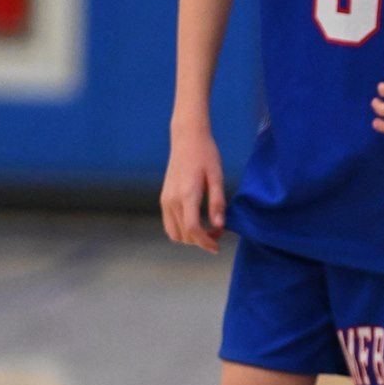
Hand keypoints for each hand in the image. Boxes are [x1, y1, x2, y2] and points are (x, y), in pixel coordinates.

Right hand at [161, 123, 225, 251]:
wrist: (187, 138)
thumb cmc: (205, 155)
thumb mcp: (217, 176)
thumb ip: (217, 202)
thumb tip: (220, 226)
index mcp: (187, 195)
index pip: (193, 230)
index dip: (205, 242)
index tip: (217, 246)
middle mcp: (172, 200)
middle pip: (183, 235)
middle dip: (201, 241)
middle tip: (218, 233)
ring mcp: (165, 200)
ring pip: (174, 233)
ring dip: (190, 238)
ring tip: (207, 229)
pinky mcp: (163, 198)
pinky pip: (169, 224)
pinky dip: (181, 230)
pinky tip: (196, 221)